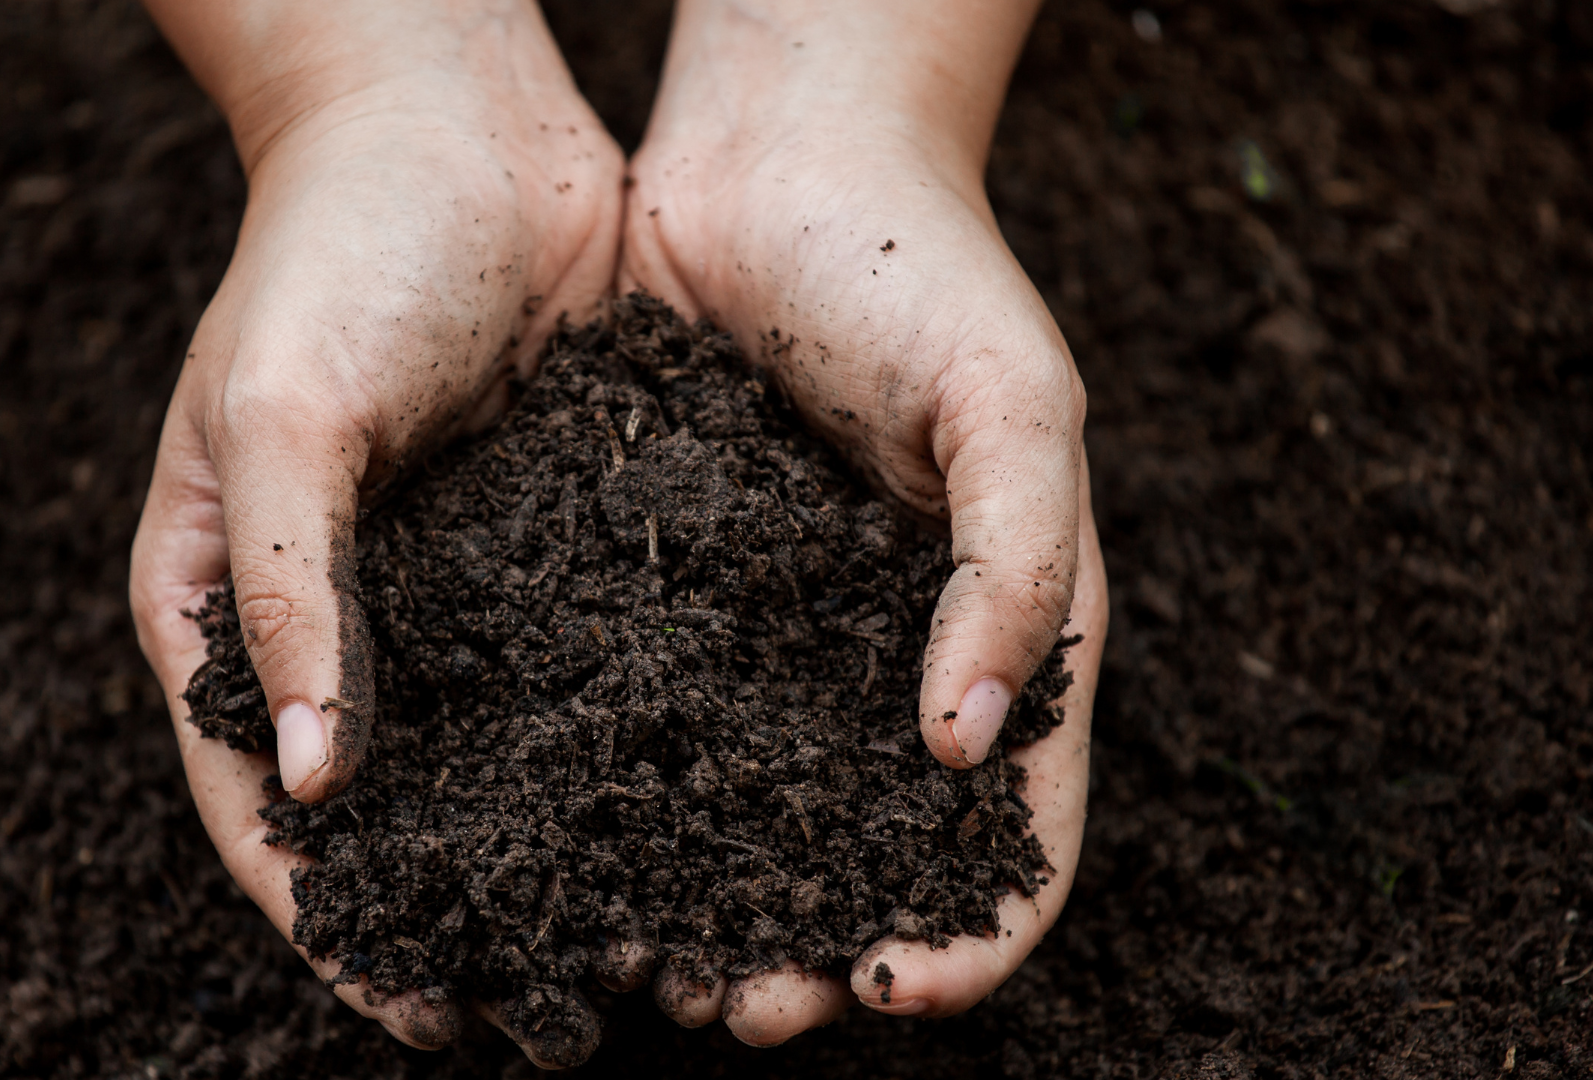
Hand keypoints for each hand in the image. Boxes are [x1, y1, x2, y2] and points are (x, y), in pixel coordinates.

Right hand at [127, 0, 621, 1064]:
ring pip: (494, 755)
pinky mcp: (548, 544)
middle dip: (455, 912)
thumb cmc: (335, 247)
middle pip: (385, 805)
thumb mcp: (282, 413)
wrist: (459, 122)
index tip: (412, 1009)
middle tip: (542, 1014)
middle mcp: (338, 614)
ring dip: (554, 850)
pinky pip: (580, 671)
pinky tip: (694, 811)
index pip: (261, 804)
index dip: (331, 918)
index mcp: (224, 602)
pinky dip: (621, 748)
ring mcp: (448, 586)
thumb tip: (318, 788)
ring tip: (636, 944)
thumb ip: (289, 595)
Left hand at [617, 0, 1107, 1043]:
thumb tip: (966, 753)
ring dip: (713, 904)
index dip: (972, 930)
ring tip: (650, 967)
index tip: (896, 990)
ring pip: (753, 810)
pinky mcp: (674, 594)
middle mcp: (889, 658)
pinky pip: (657, 717)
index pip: (1017, 829)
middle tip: (745, 1010)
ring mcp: (778, 635)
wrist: (777, 159)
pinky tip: (575, 845)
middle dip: (819, 949)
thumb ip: (1015, 572)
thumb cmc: (922, 269)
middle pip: (870, 852)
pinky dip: (630, 798)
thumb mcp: (1015, 407)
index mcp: (1004, 634)